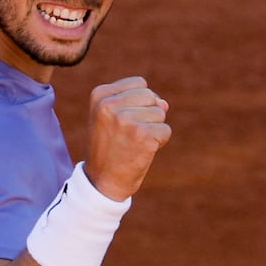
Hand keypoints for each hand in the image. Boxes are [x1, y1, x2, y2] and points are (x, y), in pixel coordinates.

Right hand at [83, 77, 171, 201]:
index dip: (138, 103)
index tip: (121, 122)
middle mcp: (110, 104)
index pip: (139, 84)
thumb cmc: (110, 147)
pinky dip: (159, 142)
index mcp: (99, 95)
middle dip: (147, 114)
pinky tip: (142, 151)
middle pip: (150, 96)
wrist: (102, 181)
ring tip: (134, 143)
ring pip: (160, 113)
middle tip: (129, 134)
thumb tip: (164, 104)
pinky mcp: (142, 135)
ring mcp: (126, 119)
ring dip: (153, 129)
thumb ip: (137, 102)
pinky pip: (165, 130)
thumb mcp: (113, 117)